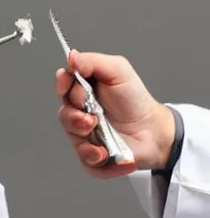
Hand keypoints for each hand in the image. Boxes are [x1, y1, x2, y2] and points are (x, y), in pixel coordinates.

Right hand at [55, 49, 175, 178]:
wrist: (154, 131)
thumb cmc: (135, 100)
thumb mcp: (118, 71)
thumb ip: (93, 61)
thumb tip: (71, 56)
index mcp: (83, 89)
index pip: (62, 84)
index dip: (63, 85)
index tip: (69, 85)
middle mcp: (80, 111)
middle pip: (63, 114)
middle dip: (75, 117)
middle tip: (92, 117)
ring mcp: (84, 134)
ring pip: (71, 138)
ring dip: (85, 138)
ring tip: (101, 135)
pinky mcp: (92, 156)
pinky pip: (84, 162)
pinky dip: (96, 160)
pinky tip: (107, 153)